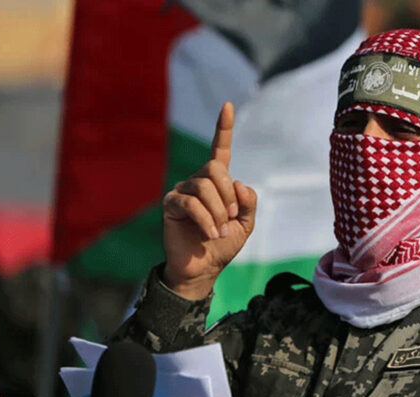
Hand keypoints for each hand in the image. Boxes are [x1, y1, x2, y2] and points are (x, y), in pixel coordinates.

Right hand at [161, 102, 256, 298]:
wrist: (204, 268)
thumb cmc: (223, 244)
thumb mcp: (245, 224)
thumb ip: (248, 202)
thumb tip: (239, 182)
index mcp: (218, 182)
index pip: (220, 149)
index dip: (224, 128)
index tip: (228, 105)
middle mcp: (199, 181)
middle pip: (215, 168)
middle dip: (227, 194)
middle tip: (230, 217)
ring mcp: (183, 190)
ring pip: (204, 186)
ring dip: (217, 210)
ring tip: (219, 230)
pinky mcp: (171, 204)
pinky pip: (190, 203)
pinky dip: (205, 219)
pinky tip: (210, 233)